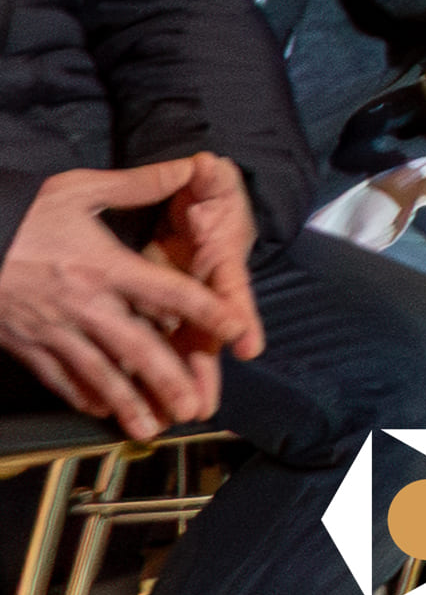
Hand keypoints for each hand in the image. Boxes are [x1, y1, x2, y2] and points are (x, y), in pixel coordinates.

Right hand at [0, 161, 258, 436]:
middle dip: (167, 379)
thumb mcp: (77, 190)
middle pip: (135, 347)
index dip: (205, 311)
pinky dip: (82, 396)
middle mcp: (84, 304)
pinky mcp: (26, 344)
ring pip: (98, 373)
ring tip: (152, 428)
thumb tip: (190, 166)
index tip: (235, 330)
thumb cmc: (20, 216)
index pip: (167, 292)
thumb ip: (137, 183)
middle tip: (194, 406)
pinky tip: (102, 411)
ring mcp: (53, 329)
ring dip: (128, 402)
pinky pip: (59, 377)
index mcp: (104, 266)